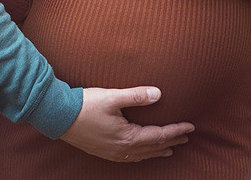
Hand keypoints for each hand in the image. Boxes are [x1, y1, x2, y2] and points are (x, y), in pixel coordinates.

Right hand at [60, 86, 192, 162]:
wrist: (59, 117)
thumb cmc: (85, 105)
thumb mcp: (112, 97)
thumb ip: (136, 96)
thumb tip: (159, 94)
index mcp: (128, 137)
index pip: (159, 135)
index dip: (176, 130)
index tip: (191, 126)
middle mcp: (123, 149)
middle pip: (154, 147)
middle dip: (171, 140)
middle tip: (186, 136)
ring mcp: (113, 153)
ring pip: (142, 154)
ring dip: (158, 150)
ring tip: (170, 148)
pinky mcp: (105, 152)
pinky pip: (131, 157)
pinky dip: (143, 154)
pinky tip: (142, 152)